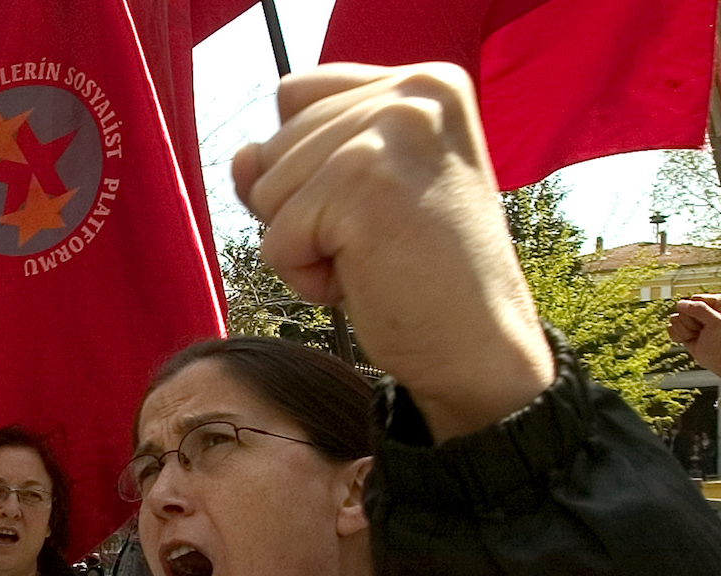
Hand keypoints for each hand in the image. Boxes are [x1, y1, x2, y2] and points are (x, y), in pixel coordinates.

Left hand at [232, 63, 553, 441]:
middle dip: (305, 212)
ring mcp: (389, 131)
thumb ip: (294, 162)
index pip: (295, 97)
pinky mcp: (363, 185)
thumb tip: (241, 156)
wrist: (478, 348)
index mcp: (425, 83)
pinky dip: (307, 278)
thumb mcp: (355, 200)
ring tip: (374, 259)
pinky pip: (276, 240)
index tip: (375, 207)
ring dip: (305, 246)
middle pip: (273, 145)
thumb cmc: (421, 278)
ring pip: (266, 192)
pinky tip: (367, 281)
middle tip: (382, 243)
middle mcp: (412, 93)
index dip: (306, 168)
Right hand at [668, 294, 720, 381]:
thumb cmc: (720, 341)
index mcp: (715, 300)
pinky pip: (669, 328)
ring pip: (674, 319)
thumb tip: (680, 304)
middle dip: (690, 324)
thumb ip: (700, 309)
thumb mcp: (715, 322)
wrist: (715, 358)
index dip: (698, 313)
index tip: (708, 323)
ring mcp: (690, 316)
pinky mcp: (680, 326)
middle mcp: (702, 306)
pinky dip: (678, 336)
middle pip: (683, 310)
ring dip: (685, 332)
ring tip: (697, 335)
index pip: (694, 299)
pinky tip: (689, 339)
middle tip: (702, 331)